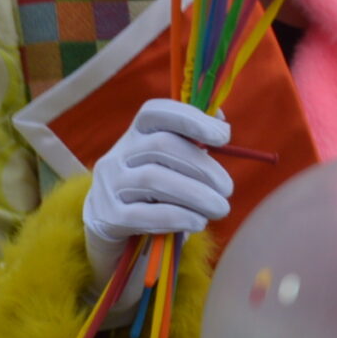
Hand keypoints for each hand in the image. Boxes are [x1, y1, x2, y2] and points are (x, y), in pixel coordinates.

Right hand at [81, 99, 232, 290]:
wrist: (111, 225)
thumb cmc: (154, 188)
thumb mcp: (170, 162)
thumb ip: (193, 142)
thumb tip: (222, 125)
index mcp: (136, 134)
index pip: (156, 112)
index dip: (191, 118)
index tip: (225, 137)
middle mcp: (118, 154)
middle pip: (161, 146)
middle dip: (202, 167)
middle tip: (228, 188)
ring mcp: (109, 185)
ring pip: (153, 180)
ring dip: (195, 195)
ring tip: (220, 208)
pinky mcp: (108, 217)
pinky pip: (143, 214)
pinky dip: (177, 217)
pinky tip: (198, 222)